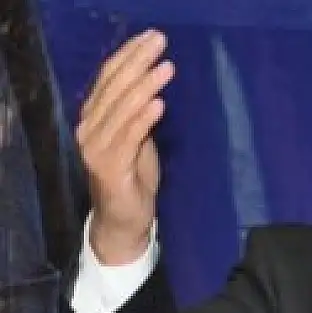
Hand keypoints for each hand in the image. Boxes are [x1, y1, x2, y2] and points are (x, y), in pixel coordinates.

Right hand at [76, 29, 173, 264]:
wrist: (123, 221)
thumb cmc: (133, 177)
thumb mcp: (137, 139)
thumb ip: (138, 114)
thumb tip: (153, 84)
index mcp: (94, 118)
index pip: (109, 78)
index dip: (129, 55)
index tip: (151, 37)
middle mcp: (90, 129)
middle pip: (114, 87)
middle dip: (138, 62)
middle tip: (161, 42)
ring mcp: (97, 148)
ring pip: (122, 109)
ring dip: (145, 86)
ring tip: (166, 68)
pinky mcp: (110, 167)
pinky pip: (129, 137)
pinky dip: (144, 119)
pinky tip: (160, 103)